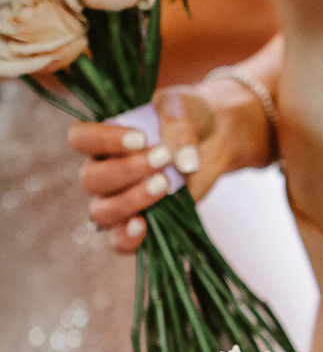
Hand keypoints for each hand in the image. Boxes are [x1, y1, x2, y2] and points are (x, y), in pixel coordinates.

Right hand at [68, 76, 272, 253]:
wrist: (213, 141)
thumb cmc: (190, 120)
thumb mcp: (186, 109)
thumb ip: (179, 125)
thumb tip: (185, 164)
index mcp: (104, 137)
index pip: (81, 139)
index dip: (104, 140)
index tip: (141, 138)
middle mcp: (103, 169)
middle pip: (91, 179)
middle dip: (127, 171)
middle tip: (163, 158)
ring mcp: (118, 199)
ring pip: (102, 211)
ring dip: (129, 201)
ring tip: (164, 185)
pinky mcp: (138, 222)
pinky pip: (118, 241)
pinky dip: (127, 239)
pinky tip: (143, 226)